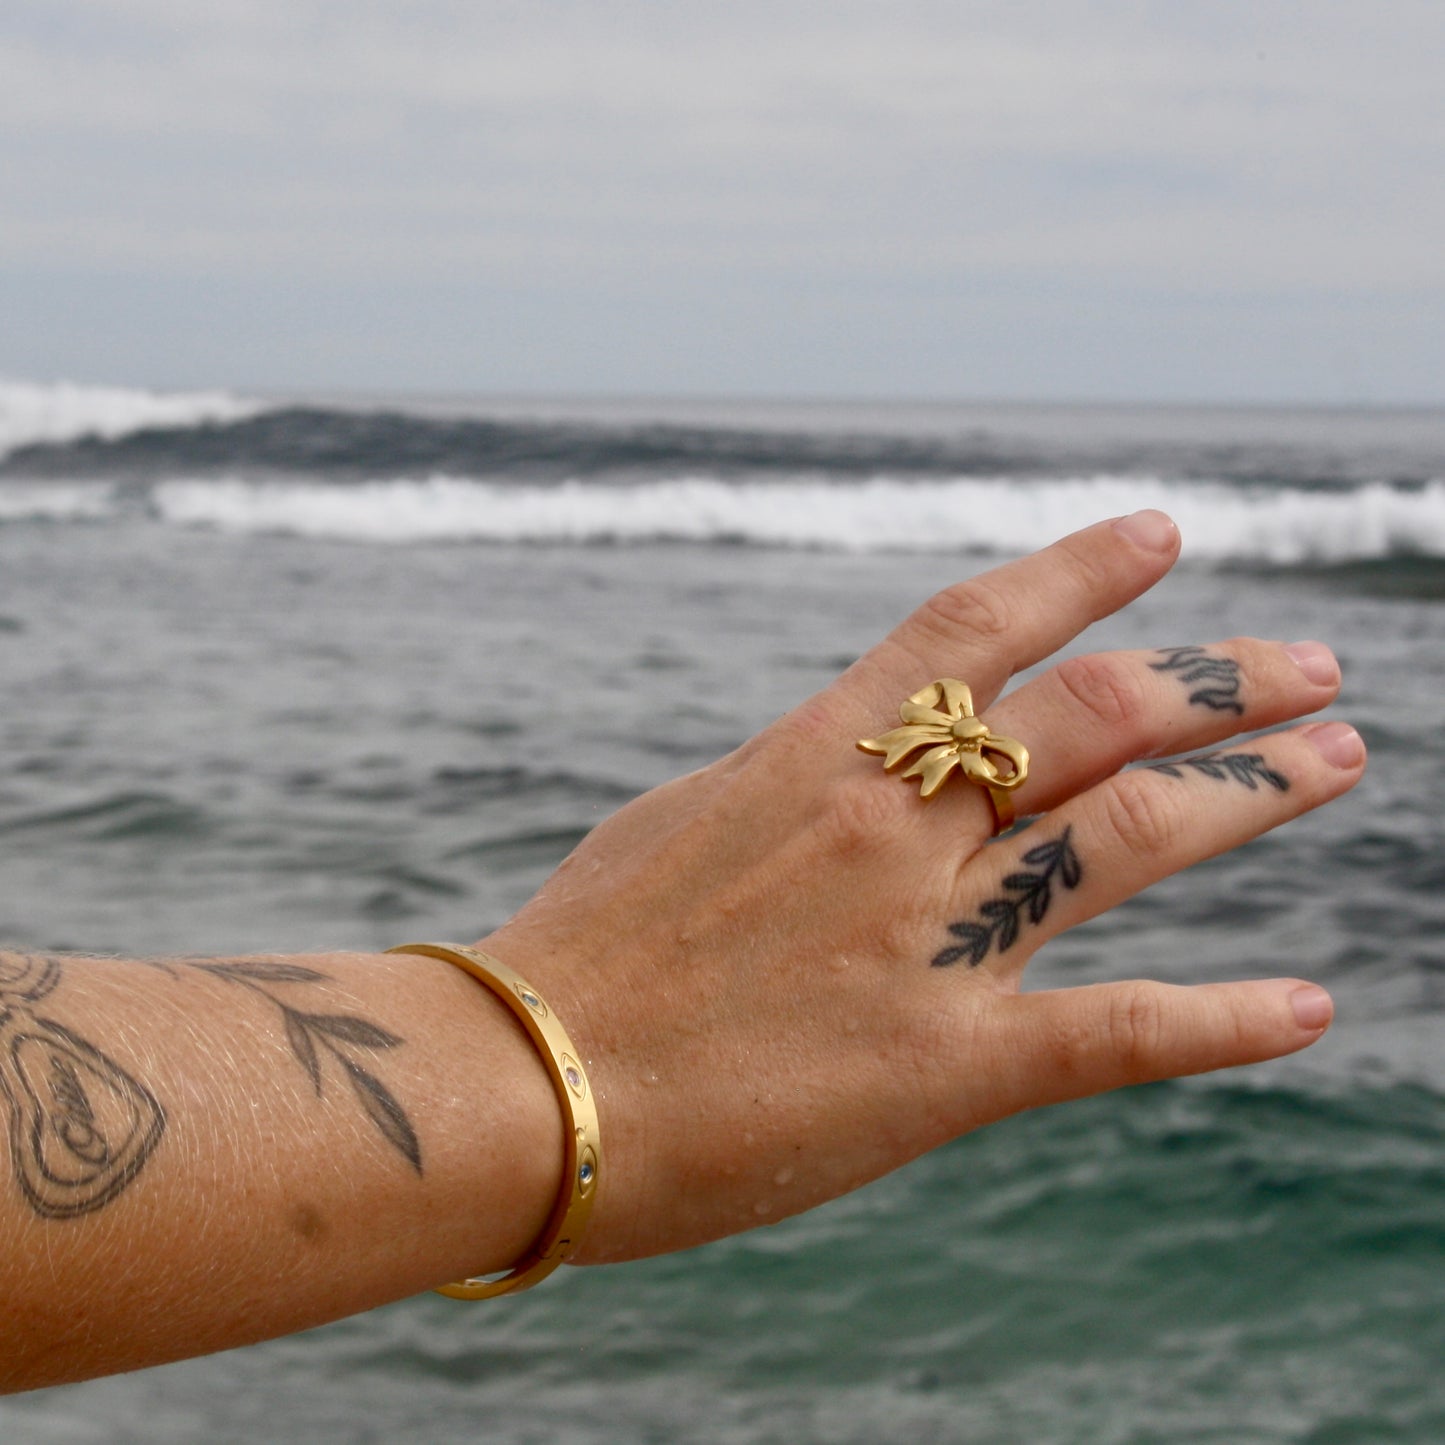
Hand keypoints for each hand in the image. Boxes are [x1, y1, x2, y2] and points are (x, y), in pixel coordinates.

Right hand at [483, 513, 1365, 1263]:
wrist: (518, 1087)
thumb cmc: (582, 947)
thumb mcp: (687, 819)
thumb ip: (793, 784)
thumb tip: (860, 762)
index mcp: (817, 754)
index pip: (978, 623)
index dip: (1084, 568)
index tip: (1165, 534)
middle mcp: (890, 827)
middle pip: (1096, 718)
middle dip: (1218, 680)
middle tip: (1313, 664)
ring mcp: (924, 942)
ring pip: (1129, 839)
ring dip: (1250, 791)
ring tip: (1340, 756)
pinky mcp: (941, 1067)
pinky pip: (1109, 1032)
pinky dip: (1220, 1021)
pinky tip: (1309, 1009)